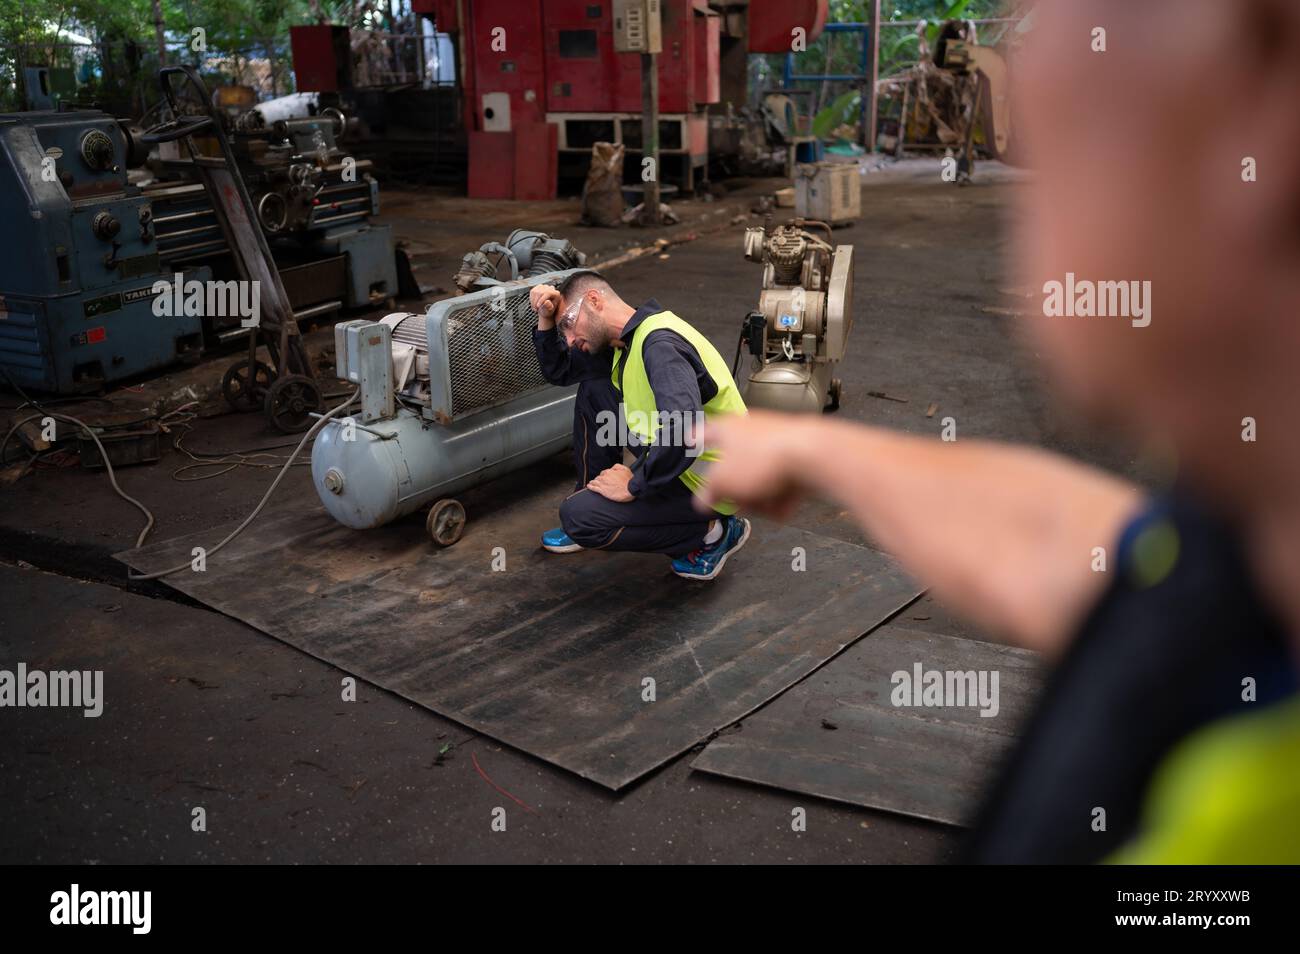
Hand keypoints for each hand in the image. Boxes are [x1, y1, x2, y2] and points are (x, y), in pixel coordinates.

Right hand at [530, 284, 561, 328]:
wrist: (545, 310)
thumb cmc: (548, 311)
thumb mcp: (549, 311)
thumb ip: (548, 307)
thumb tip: (547, 301)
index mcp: (556, 293)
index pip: (547, 293)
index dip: (541, 300)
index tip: (537, 306)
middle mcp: (551, 288)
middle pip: (540, 292)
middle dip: (536, 301)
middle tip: (536, 309)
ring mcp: (544, 287)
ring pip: (535, 292)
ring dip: (533, 301)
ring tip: (535, 307)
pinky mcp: (538, 287)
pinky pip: (532, 292)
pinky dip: (532, 299)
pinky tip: (534, 303)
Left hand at [587, 463, 634, 501]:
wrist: (629, 490)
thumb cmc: (629, 481)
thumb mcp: (625, 469)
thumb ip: (617, 466)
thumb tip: (612, 467)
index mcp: (610, 472)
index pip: (604, 472)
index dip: (604, 475)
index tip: (604, 477)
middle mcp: (605, 477)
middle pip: (599, 477)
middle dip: (599, 479)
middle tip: (599, 481)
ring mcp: (603, 484)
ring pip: (595, 482)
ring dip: (593, 482)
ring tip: (591, 483)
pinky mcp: (602, 491)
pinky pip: (594, 488)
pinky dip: (590, 487)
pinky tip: (589, 486)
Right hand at [692, 411, 816, 520]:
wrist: (814, 455)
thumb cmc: (761, 461)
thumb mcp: (723, 482)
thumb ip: (708, 492)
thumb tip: (701, 501)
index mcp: (728, 428)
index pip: (704, 431)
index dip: (695, 439)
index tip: (691, 442)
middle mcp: (752, 430)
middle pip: (736, 464)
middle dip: (737, 490)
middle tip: (737, 503)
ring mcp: (777, 441)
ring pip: (760, 475)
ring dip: (760, 496)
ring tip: (766, 508)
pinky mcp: (799, 455)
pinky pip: (782, 478)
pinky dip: (782, 494)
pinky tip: (784, 507)